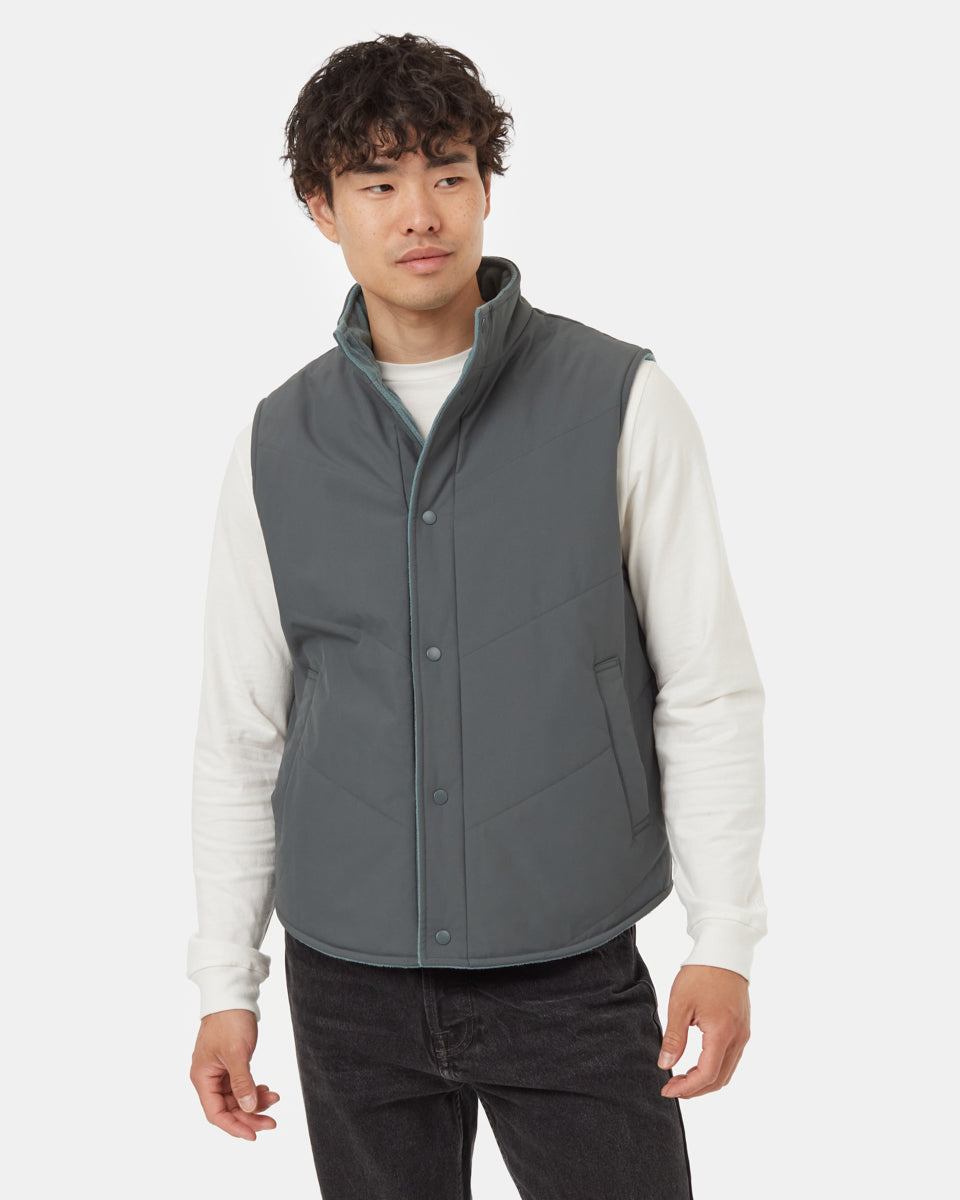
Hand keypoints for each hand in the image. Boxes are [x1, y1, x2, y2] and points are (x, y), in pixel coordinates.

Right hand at [190, 1008, 279, 1139]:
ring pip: (236, 1097)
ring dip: (255, 1101)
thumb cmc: (229, 1021)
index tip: (254, 1134)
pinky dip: (254, 1089)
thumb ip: (242, 1082)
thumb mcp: (237, 1053)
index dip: (234, 1126)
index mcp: (202, 1078)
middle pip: (228, 1108)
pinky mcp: (230, 1064)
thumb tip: (248, 1108)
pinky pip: (241, 1085)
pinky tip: (267, 1089)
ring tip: (275, 1098)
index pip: (215, 1113)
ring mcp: (219, 1071)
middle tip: (272, 1120)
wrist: (233, 995)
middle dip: (250, 1115)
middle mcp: (208, 1077)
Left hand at [656, 964, 750, 1098]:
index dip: (687, 1088)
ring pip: (727, 1071)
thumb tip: (665, 1065)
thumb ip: (674, 1038)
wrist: (724, 950)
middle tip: (673, 1088)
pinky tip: (697, 1063)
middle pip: (720, 1079)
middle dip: (695, 1089)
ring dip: (706, 1080)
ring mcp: (743, 1033)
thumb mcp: (680, 1004)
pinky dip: (715, 1068)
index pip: (707, 1074)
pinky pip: (731, 1058)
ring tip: (682, 1078)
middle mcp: (738, 1037)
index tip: (668, 1090)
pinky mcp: (743, 1027)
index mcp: (722, 1032)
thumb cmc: (701, 973)